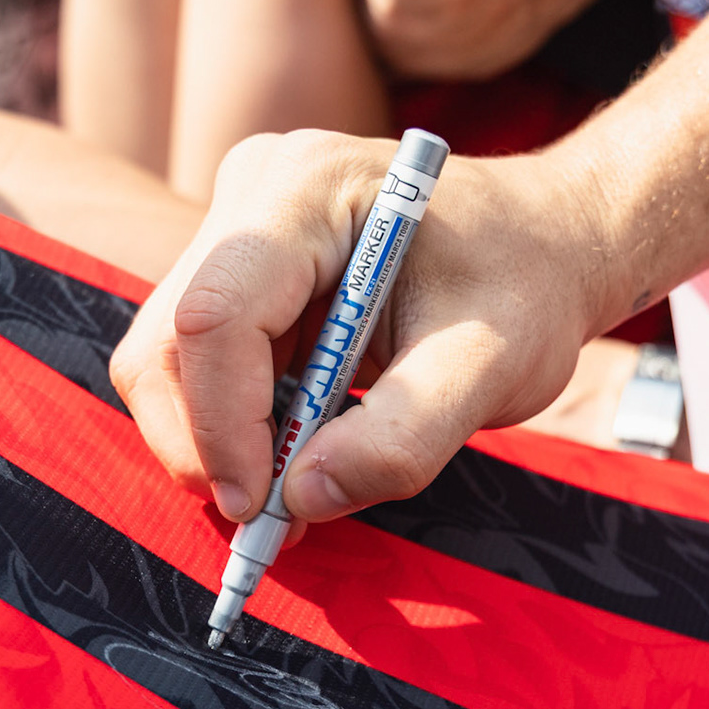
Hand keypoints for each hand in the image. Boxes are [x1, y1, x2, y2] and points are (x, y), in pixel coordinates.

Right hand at [110, 130, 617, 523]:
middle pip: (169, 338)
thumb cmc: (524, 288)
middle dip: (206, 444)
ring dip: (216, 443)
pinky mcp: (235, 269)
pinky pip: (194, 363)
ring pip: (167, 359)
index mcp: (310, 188)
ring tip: (291, 492)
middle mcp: (253, 190)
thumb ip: (403, 436)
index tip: (265, 508)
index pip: (218, 313)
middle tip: (269, 521)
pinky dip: (231, 427)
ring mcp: (234, 226)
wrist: (541, 242)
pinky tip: (294, 447)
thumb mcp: (492, 367)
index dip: (224, 423)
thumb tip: (302, 498)